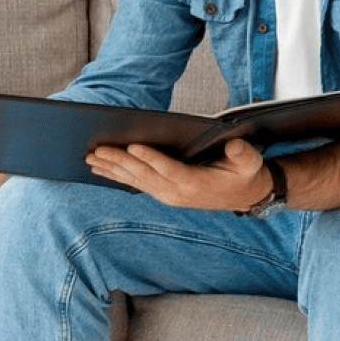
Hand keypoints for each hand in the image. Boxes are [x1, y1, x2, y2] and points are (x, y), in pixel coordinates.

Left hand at [85, 137, 271, 210]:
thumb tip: (234, 146)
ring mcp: (166, 194)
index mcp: (195, 183)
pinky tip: (99, 168)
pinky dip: (116, 175)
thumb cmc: (244, 172)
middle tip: (97, 149)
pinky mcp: (161, 193)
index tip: (133, 145)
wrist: (243, 194)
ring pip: (134, 180)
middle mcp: (176, 192)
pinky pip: (134, 184)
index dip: (151, 158)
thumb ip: (243, 154)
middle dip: (119, 161)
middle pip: (144, 174)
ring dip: (111, 168)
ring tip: (89, 157)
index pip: (169, 169)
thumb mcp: (250, 162)